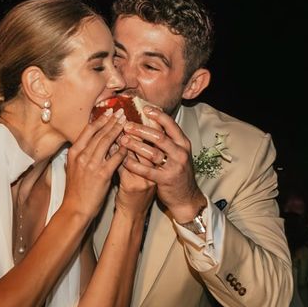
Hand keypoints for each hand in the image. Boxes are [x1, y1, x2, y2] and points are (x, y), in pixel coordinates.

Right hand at [61, 109, 128, 221]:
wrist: (75, 208)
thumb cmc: (76, 190)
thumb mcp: (72, 168)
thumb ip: (79, 155)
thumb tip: (85, 144)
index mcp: (74, 152)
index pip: (88, 130)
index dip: (100, 119)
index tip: (109, 111)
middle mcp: (81, 156)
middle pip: (99, 133)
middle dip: (112, 121)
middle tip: (122, 112)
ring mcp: (91, 164)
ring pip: (107, 142)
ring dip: (118, 130)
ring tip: (127, 122)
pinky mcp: (102, 174)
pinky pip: (116, 157)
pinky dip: (124, 149)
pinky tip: (131, 143)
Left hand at [118, 106, 204, 220]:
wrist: (186, 197)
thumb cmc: (176, 172)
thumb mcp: (176, 153)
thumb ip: (166, 139)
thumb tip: (151, 120)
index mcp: (183, 143)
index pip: (171, 125)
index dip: (158, 116)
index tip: (144, 109)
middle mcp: (180, 153)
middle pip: (159, 137)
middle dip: (141, 130)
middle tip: (126, 125)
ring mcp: (174, 167)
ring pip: (152, 153)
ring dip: (136, 146)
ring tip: (122, 140)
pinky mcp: (166, 180)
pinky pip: (147, 171)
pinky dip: (134, 165)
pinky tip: (123, 160)